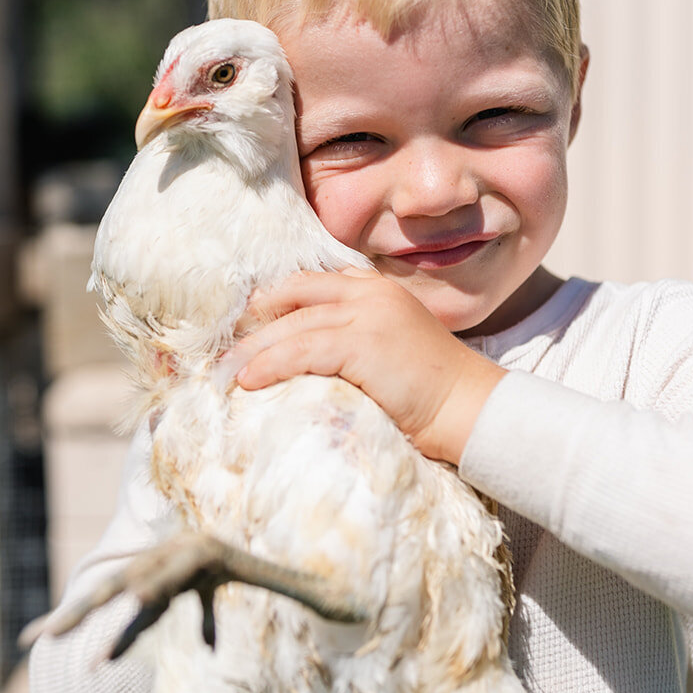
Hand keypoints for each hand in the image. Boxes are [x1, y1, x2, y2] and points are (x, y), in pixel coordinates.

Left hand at [225, 269, 504, 464]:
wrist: (471, 408)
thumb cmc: (433, 393)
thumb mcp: (390, 351)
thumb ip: (354, 340)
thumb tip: (306, 359)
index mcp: (375, 289)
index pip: (309, 283)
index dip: (272, 302)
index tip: (243, 326)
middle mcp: (369, 292)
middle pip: (293, 297)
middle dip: (252, 323)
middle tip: (221, 351)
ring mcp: (367, 314)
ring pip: (292, 325)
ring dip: (252, 351)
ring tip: (225, 375)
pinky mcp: (363, 342)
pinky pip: (302, 349)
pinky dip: (270, 365)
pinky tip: (250, 382)